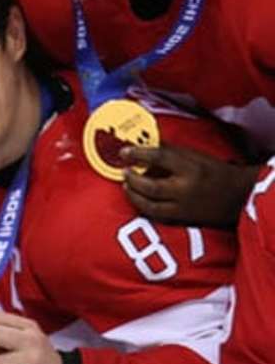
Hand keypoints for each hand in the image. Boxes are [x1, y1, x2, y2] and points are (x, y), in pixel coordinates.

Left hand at [121, 144, 257, 226]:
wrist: (238, 195)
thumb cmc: (215, 171)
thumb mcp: (196, 155)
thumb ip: (171, 151)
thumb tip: (145, 143)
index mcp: (192, 168)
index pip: (160, 157)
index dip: (139, 153)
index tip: (124, 152)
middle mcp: (187, 189)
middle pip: (151, 186)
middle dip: (132, 179)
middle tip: (124, 171)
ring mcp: (184, 207)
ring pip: (151, 206)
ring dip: (133, 196)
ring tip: (126, 186)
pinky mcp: (184, 220)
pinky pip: (158, 216)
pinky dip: (144, 208)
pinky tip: (137, 200)